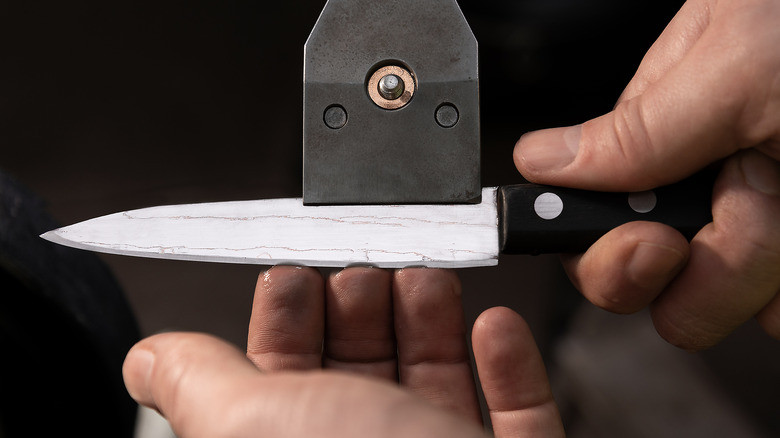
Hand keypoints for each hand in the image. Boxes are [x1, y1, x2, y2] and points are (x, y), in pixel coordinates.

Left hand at [123, 267, 564, 436]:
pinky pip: (514, 414)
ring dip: (433, 321)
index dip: (284, 319)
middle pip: (359, 373)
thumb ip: (196, 383)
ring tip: (429, 282)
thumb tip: (145, 360)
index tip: (299, 275)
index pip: (278, 382)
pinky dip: (507, 366)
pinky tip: (494, 328)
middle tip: (370, 271)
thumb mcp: (254, 425)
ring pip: (435, 385)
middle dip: (362, 306)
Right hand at [514, 0, 779, 349]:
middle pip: (653, 285)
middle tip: (748, 211)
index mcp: (658, 137)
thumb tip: (541, 161)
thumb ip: (638, 125)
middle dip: (703, 266)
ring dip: (771, 272)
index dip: (611, 252)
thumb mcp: (737, 61)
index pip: (588, 228)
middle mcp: (701, 187)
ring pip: (730, 308)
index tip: (658, 242)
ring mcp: (760, 226)